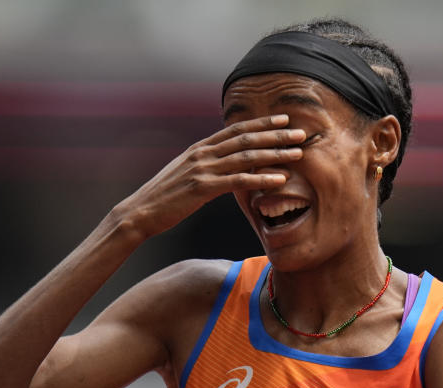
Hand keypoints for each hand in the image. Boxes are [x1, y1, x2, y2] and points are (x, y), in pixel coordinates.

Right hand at [115, 114, 304, 237]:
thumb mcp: (185, 175)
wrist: (140, 212)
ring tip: (299, 153)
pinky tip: (280, 179)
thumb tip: (223, 165)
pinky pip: (238, 180)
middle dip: (276, 135)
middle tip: (302, 132)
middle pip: (246, 138)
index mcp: (200, 148)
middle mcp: (203, 153)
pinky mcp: (202, 188)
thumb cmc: (164, 198)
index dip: (262, 124)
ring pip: (246, 156)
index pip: (236, 129)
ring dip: (275, 154)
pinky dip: (261, 178)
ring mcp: (203, 169)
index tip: (284, 120)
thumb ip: (205, 166)